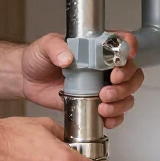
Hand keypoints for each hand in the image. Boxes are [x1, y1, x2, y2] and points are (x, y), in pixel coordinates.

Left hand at [20, 31, 144, 128]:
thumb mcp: (44, 46)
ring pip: (127, 95)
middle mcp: (103, 67)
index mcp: (96, 48)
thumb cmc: (39, 58)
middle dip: (126, 83)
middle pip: (132, 73)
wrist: (27, 79)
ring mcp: (101, 86)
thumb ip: (55, 47)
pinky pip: (114, 113)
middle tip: (110, 86)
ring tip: (103, 104)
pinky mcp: (94, 104)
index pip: (123, 43)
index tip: (125, 58)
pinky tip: (105, 117)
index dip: (130, 49)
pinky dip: (115, 117)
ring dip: (121, 101)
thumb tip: (67, 57)